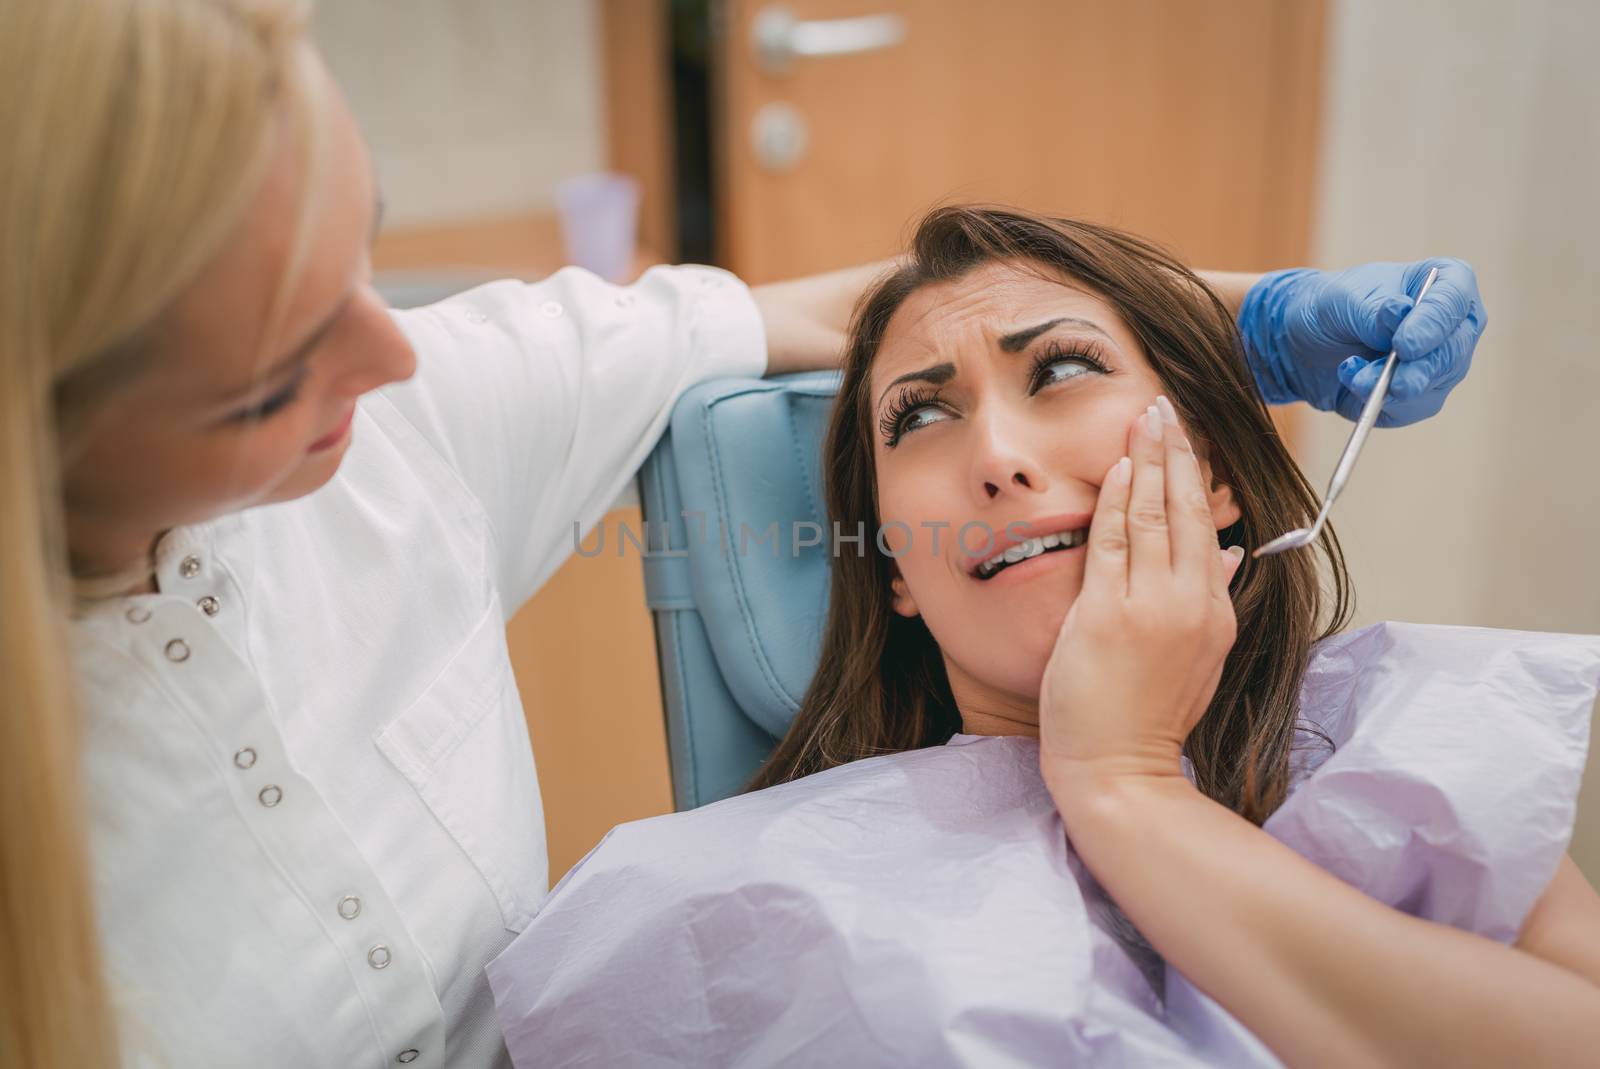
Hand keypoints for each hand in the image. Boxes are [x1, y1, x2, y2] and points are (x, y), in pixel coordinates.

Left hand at [1038, 397, 1243, 798]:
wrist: (1119, 771)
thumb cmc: (1147, 719)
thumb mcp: (1197, 660)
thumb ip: (1209, 602)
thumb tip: (1225, 553)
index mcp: (1213, 613)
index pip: (1204, 528)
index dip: (1196, 477)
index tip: (1187, 438)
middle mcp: (1190, 603)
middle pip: (1185, 510)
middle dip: (1176, 452)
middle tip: (1167, 406)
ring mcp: (1150, 607)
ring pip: (1152, 516)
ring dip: (1147, 460)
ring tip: (1145, 418)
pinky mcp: (1108, 615)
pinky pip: (1113, 542)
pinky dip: (1116, 500)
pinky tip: (1117, 467)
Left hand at [1236, 258, 1486, 426]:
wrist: (1305, 341)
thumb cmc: (1333, 306)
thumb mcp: (1344, 300)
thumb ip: (1375, 311)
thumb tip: (1400, 313)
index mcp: (1446, 281)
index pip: (1453, 302)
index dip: (1432, 325)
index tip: (1404, 345)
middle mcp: (1453, 325)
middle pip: (1452, 352)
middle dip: (1419, 371)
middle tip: (1396, 385)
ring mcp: (1441, 364)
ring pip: (1432, 386)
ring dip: (1390, 388)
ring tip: (1355, 377)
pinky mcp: (1420, 397)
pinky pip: (1409, 409)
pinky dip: (1378, 401)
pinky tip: (1352, 383)